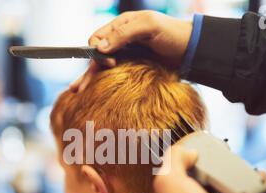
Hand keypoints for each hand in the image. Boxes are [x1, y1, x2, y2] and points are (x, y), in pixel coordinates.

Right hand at [70, 10, 192, 92]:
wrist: (189, 50)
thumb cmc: (171, 33)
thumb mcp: (149, 26)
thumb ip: (124, 33)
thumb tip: (100, 47)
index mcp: (121, 26)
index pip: (98, 38)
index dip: (97, 50)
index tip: (110, 62)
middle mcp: (119, 41)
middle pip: (96, 55)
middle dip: (86, 71)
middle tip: (78, 89)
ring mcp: (125, 56)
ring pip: (101, 67)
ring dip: (88, 79)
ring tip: (76, 92)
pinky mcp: (131, 68)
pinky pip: (112, 76)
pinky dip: (101, 83)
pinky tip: (92, 92)